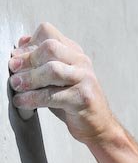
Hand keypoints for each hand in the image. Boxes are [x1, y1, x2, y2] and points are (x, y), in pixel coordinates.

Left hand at [8, 23, 114, 143]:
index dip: (28, 44)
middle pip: (50, 48)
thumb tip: (20, 46)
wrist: (99, 128)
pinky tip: (22, 102)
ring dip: (29, 79)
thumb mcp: (58, 80)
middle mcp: (81, 62)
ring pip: (52, 70)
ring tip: (16, 86)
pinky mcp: (83, 99)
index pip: (48, 33)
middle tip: (13, 71)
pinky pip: (52, 96)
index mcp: (74, 53)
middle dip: (27, 60)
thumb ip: (42, 63)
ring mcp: (85, 80)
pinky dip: (32, 99)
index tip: (16, 58)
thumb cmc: (76, 104)